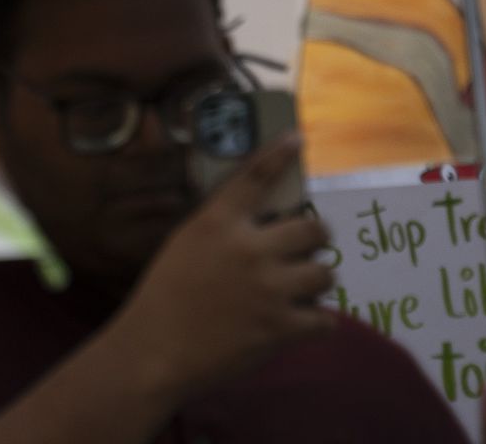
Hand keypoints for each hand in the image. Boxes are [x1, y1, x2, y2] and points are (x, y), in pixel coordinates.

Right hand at [110, 139, 335, 400]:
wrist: (159, 346)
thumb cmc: (166, 291)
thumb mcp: (186, 242)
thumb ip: (222, 227)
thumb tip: (259, 222)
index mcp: (218, 221)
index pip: (255, 176)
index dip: (279, 155)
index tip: (297, 140)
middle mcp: (249, 248)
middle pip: (312, 227)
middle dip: (315, 236)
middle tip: (306, 246)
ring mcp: (270, 288)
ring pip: (326, 272)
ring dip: (317, 280)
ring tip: (302, 287)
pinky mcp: (283, 328)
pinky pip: (326, 319)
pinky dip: (318, 321)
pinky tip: (303, 322)